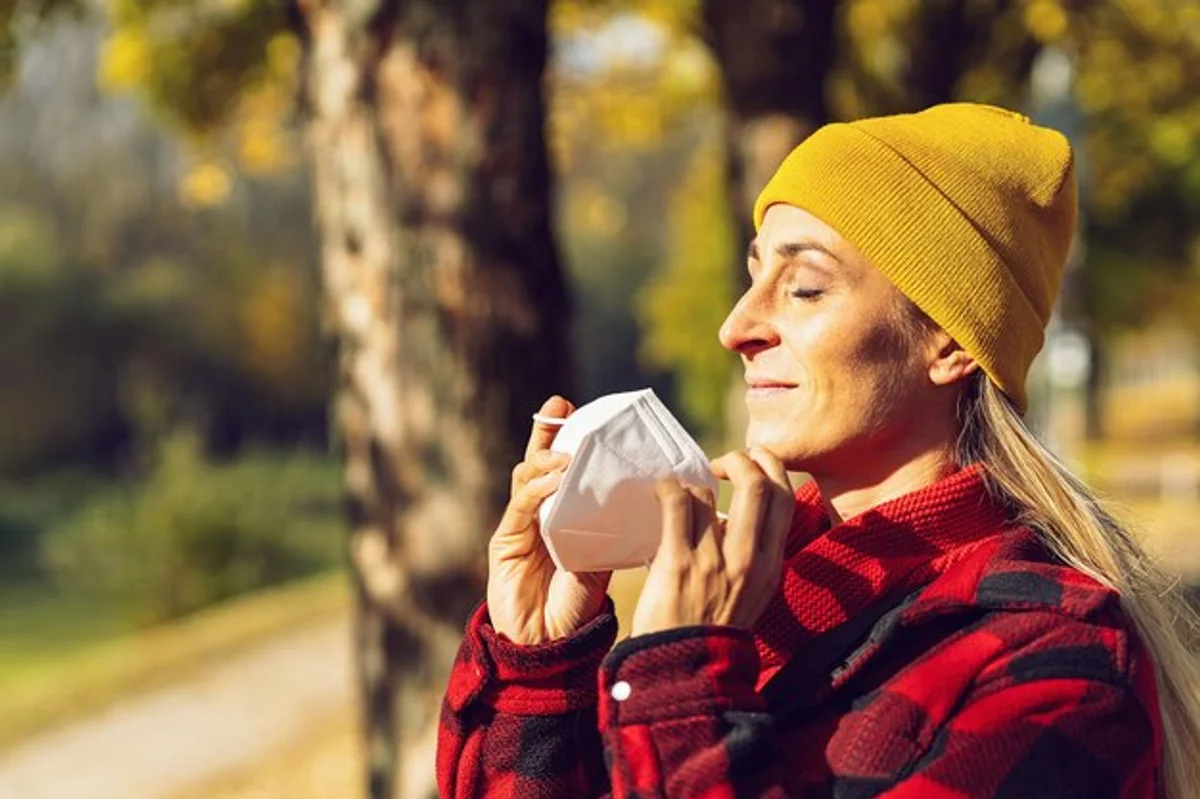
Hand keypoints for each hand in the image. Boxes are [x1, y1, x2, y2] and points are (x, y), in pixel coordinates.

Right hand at [487, 396, 612, 644]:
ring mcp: (518, 526)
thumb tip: (649, 498)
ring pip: (526, 477)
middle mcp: (537, 515)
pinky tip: (554, 480)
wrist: (548, 648)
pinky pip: (521, 506)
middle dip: (547, 431)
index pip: (562, 468)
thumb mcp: (602, 558)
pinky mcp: (504, 542)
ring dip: (545, 459)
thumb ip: (611, 529)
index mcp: (562, 515)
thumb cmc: (578, 607)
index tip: (577, 408)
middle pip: (539, 463)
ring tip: (567, 453)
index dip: (566, 438)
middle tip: (560, 405)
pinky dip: (537, 490)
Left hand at [630, 448, 793, 636]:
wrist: (685, 669)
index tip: (754, 462)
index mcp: (771, 566)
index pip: (786, 499)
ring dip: (692, 485)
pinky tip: (661, 493)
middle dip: (741, 460)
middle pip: (759, 485)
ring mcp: (714, 561)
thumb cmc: (713, 628)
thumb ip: (753, 555)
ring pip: (708, 493)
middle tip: (723, 462)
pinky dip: (667, 489)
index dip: (771, 468)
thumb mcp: (753, 593)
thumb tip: (734, 515)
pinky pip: (677, 504)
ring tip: (679, 493)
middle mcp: (748, 560)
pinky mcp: (679, 563)